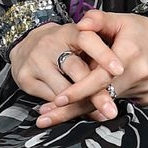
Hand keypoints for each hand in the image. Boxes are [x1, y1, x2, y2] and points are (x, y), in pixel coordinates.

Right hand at [8, 22, 123, 123]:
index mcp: (70, 31)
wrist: (27, 43)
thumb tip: (121, 69)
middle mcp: (51, 44)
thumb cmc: (64, 44)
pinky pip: (48, 97)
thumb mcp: (81, 36)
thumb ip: (101, 45)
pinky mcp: (25, 77)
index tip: (119, 70)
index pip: (87, 39)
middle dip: (96, 92)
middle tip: (112, 109)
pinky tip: (75, 114)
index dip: (104, 55)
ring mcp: (36, 60)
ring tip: (100, 116)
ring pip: (62, 89)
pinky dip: (63, 109)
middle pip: (76, 70)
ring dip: (82, 104)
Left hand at [36, 10, 147, 127]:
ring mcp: (145, 90)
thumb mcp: (121, 20)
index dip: (76, 91)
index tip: (55, 100)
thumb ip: (99, 20)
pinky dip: (105, 106)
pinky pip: (122, 104)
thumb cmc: (143, 31)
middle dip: (70, 111)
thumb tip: (80, 22)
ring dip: (85, 110)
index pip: (98, 79)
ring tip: (54, 115)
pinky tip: (89, 108)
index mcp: (127, 55)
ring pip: (109, 104)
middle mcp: (137, 75)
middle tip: (44, 119)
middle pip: (99, 99)